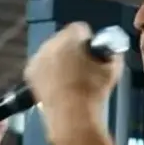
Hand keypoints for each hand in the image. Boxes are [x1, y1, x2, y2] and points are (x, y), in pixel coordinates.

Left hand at [24, 22, 122, 140]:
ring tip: (72, 78)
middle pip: (63, 39)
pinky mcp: (30, 73)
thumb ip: (112, 54)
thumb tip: (110, 52)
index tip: (93, 52)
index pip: (80, 28)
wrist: (72, 116)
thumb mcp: (113, 70)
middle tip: (83, 67)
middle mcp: (50, 44)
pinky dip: (49, 72)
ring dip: (60, 60)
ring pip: (51, 52)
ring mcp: (37, 58)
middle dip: (72, 49)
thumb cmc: (92, 93)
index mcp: (69, 38)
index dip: (88, 40)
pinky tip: (60, 84)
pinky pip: (42, 65)